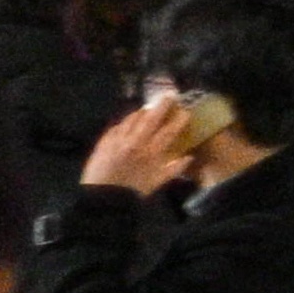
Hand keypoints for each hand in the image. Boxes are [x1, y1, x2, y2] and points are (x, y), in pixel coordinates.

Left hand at [75, 92, 199, 197]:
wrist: (104, 197)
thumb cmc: (133, 191)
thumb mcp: (158, 182)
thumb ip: (174, 168)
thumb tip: (189, 157)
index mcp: (152, 152)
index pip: (169, 130)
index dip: (179, 119)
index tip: (186, 111)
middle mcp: (136, 141)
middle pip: (151, 117)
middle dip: (162, 105)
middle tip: (169, 95)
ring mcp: (119, 139)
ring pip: (132, 118)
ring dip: (142, 111)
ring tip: (147, 108)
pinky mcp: (105, 140)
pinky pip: (117, 126)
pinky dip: (125, 123)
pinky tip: (127, 123)